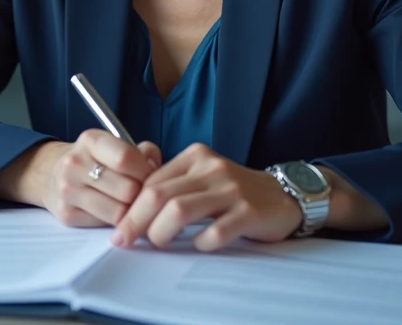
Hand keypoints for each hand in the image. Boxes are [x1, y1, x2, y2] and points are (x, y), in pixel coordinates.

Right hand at [33, 130, 161, 227]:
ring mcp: (68, 190)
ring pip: (119, 212)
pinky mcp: (66, 214)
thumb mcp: (115, 146)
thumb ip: (143, 153)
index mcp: (90, 140)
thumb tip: (158, 172)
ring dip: (131, 212)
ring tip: (131, 205)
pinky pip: (105, 225)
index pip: (126, 158)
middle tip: (143, 195)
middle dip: (142, 195)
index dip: (147, 171)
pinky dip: (116, 222)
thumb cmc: (94, 161)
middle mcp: (75, 163)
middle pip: (127, 189)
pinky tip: (115, 212)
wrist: (51, 174)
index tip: (152, 177)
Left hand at [112, 143, 302, 251]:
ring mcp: (231, 189)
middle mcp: (210, 168)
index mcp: (194, 157)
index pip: (151, 180)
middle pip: (159, 194)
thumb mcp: (201, 178)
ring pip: (180, 210)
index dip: (130, 205)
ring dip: (160, 232)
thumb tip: (131, 209)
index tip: (118, 226)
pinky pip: (215, 231)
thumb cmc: (233, 192)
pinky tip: (197, 245)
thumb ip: (172, 185)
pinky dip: (200, 241)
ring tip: (158, 243)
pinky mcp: (249, 212)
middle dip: (136, 220)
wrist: (283, 196)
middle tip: (125, 240)